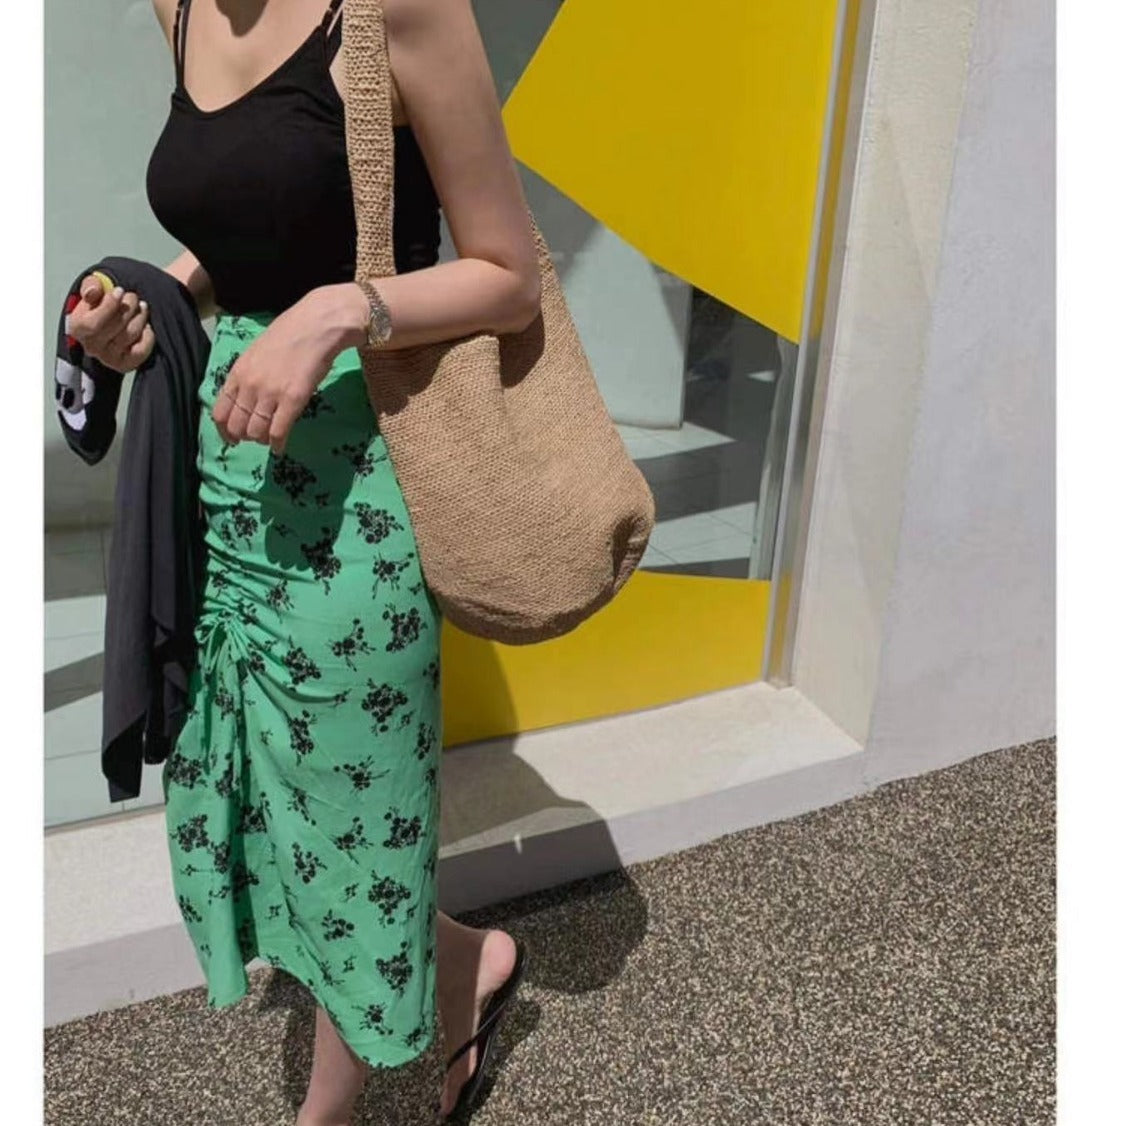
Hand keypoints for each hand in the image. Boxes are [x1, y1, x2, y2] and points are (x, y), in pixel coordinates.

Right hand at [66, 275, 154, 372]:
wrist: (108, 323)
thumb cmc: (99, 306)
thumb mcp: (92, 291)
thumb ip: (91, 286)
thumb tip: (94, 291)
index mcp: (78, 328)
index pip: (93, 323)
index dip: (109, 306)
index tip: (120, 291)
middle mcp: (91, 346)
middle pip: (116, 327)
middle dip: (129, 307)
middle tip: (133, 297)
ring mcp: (108, 358)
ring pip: (130, 335)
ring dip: (140, 317)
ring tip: (142, 307)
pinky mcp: (125, 364)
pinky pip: (141, 350)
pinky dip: (148, 335)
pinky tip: (145, 325)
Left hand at [211, 284, 362, 455]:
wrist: (315, 325)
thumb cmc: (289, 334)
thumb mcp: (256, 353)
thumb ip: (247, 375)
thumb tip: (245, 397)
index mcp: (238, 373)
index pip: (220, 411)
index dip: (224, 430)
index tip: (232, 438)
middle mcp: (250, 386)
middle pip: (237, 426)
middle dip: (244, 437)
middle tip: (254, 439)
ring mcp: (270, 394)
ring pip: (256, 432)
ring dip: (262, 440)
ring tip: (270, 439)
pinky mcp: (292, 400)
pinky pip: (278, 432)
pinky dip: (278, 444)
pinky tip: (280, 447)